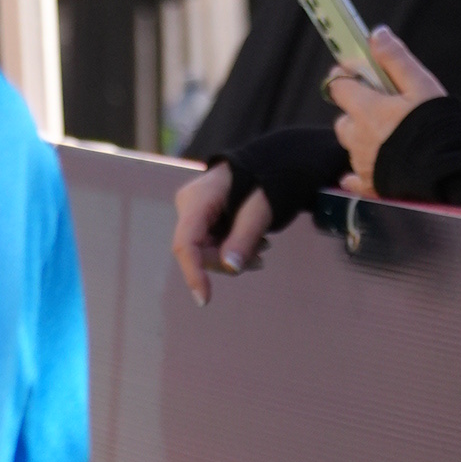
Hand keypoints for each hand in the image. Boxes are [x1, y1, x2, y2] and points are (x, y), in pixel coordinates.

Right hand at [172, 156, 284, 299]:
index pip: (186, 244)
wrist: (274, 161)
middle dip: (227, 261)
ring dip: (234, 256)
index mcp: (197, 200)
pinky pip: (213, 243)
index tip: (204, 300)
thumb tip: (229, 268)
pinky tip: (256, 244)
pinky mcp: (204, 218)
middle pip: (199, 252)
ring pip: (207, 251)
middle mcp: (189, 206)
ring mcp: (195, 213)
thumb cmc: (269, 178)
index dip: (193, 273)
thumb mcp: (262, 208)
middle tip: (262, 257)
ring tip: (264, 247)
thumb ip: (244, 237)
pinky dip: (234, 249)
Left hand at [327, 23, 438, 188]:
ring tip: (389, 135)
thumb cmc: (437, 128)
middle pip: (344, 118)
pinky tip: (373, 164)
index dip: (346, 76)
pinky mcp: (370, 186)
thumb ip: (396, 60)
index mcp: (366, 110)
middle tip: (382, 106)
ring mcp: (362, 164)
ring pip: (351, 145)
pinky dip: (358, 171)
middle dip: (357, 110)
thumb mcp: (422, 85)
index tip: (358, 71)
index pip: (338, 85)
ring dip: (361, 138)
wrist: (448, 174)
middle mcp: (357, 138)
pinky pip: (354, 178)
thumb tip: (376, 35)